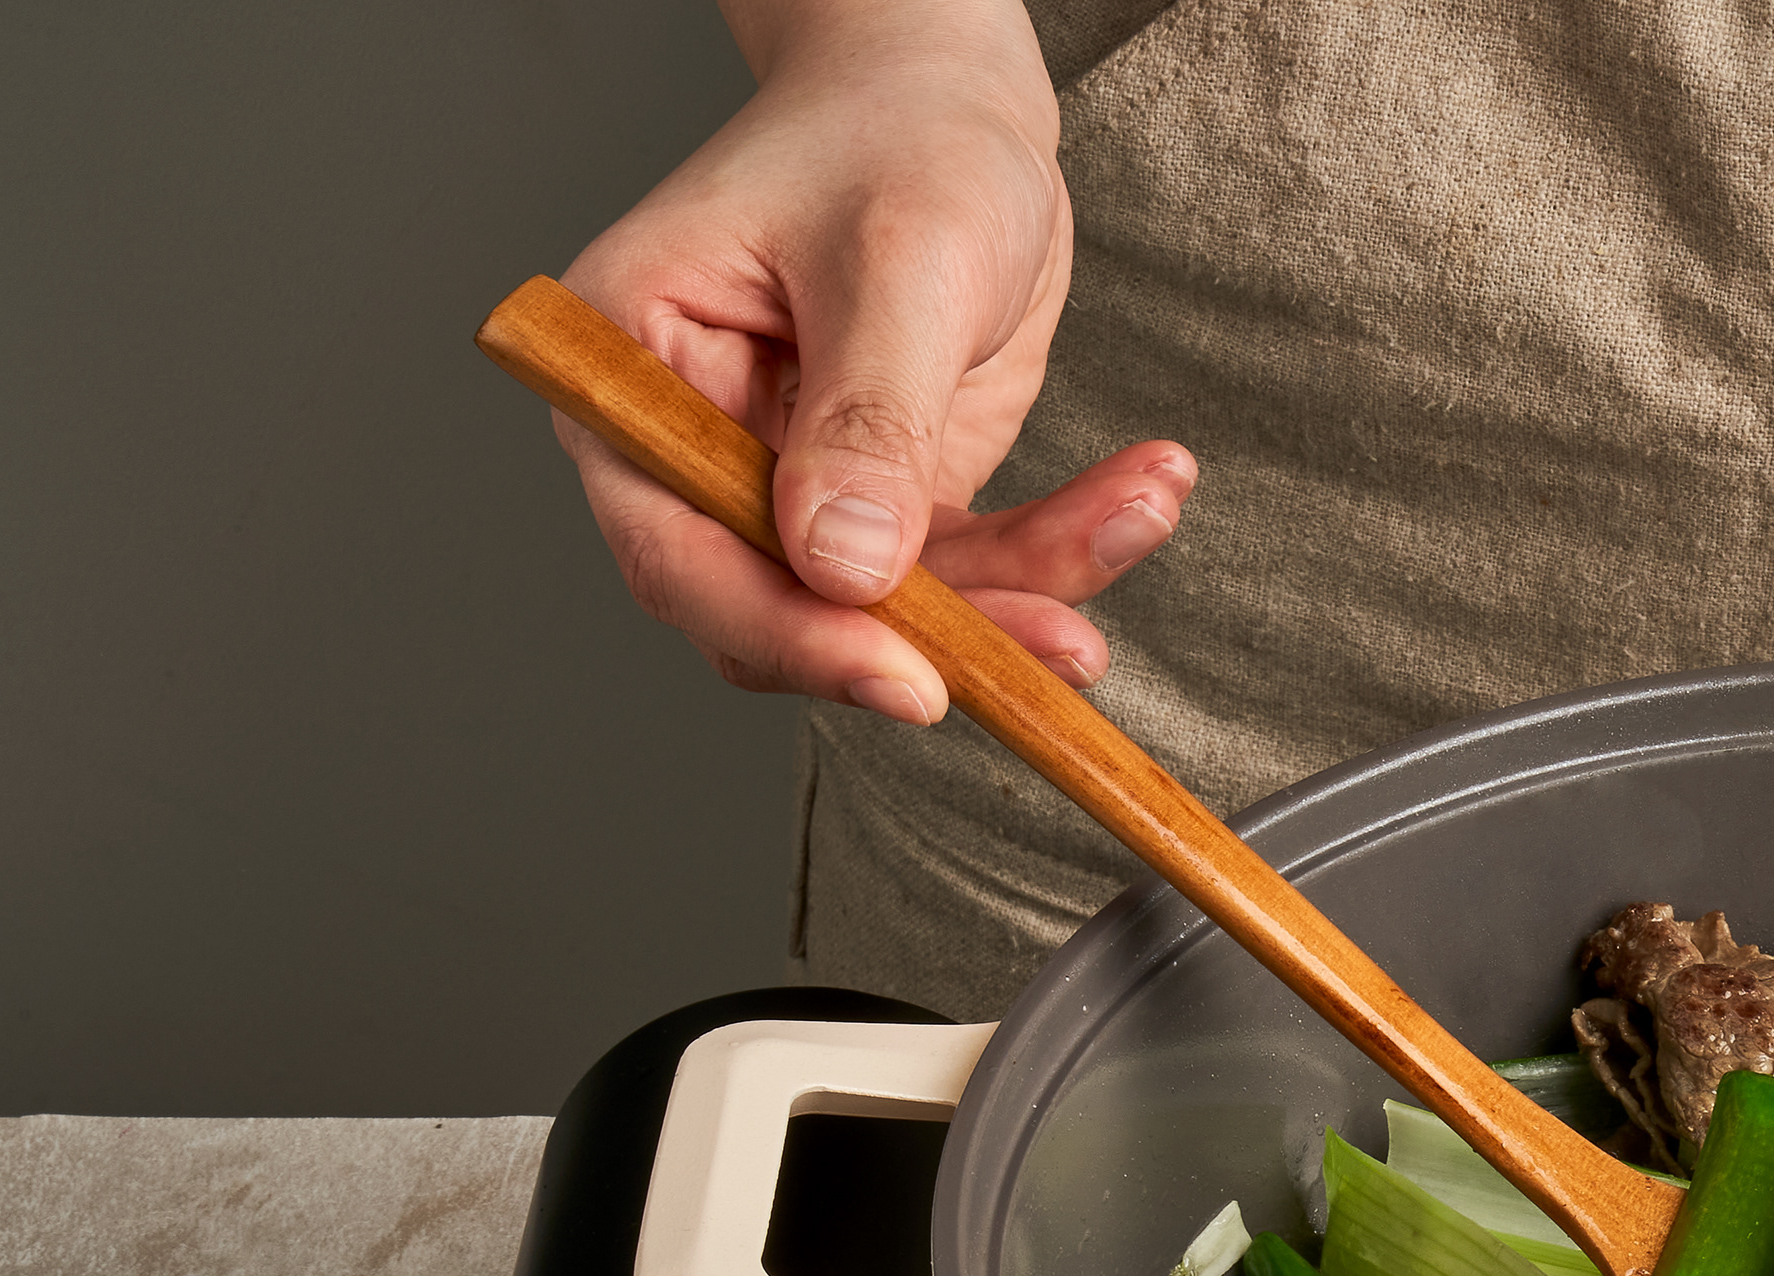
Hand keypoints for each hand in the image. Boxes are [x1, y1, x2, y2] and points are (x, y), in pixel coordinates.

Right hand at [555, 0, 1190, 723]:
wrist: (956, 99)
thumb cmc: (894, 132)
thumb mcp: (895, 261)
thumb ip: (868, 419)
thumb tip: (844, 568)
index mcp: (631, 370)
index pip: (680, 549)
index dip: (789, 630)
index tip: (907, 678)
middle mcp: (696, 446)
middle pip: (781, 611)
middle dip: (932, 637)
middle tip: (1059, 640)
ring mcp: (796, 484)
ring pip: (893, 614)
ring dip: (1025, 598)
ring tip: (1138, 516)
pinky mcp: (893, 502)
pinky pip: (971, 573)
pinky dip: (1062, 552)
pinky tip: (1142, 496)